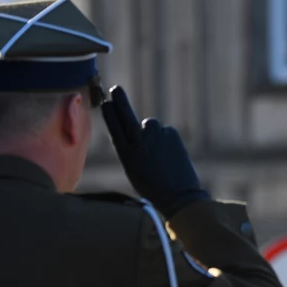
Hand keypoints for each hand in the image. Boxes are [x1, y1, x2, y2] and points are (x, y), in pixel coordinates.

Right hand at [101, 85, 208, 216]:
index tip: (107, 103)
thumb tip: (137, 128)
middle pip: (127, 116)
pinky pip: (165, 132)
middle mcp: (140, 142)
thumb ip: (131, 148)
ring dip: (152, 133)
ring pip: (150, 125)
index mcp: (127, 154)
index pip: (115, 128)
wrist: (179, 195)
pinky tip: (169, 155)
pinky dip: (165, 140)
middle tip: (115, 90)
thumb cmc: (153, 186)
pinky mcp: (172, 134)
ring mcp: (157, 136)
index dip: (110, 115)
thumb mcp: (133, 170)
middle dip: (120, 101)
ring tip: (159, 154)